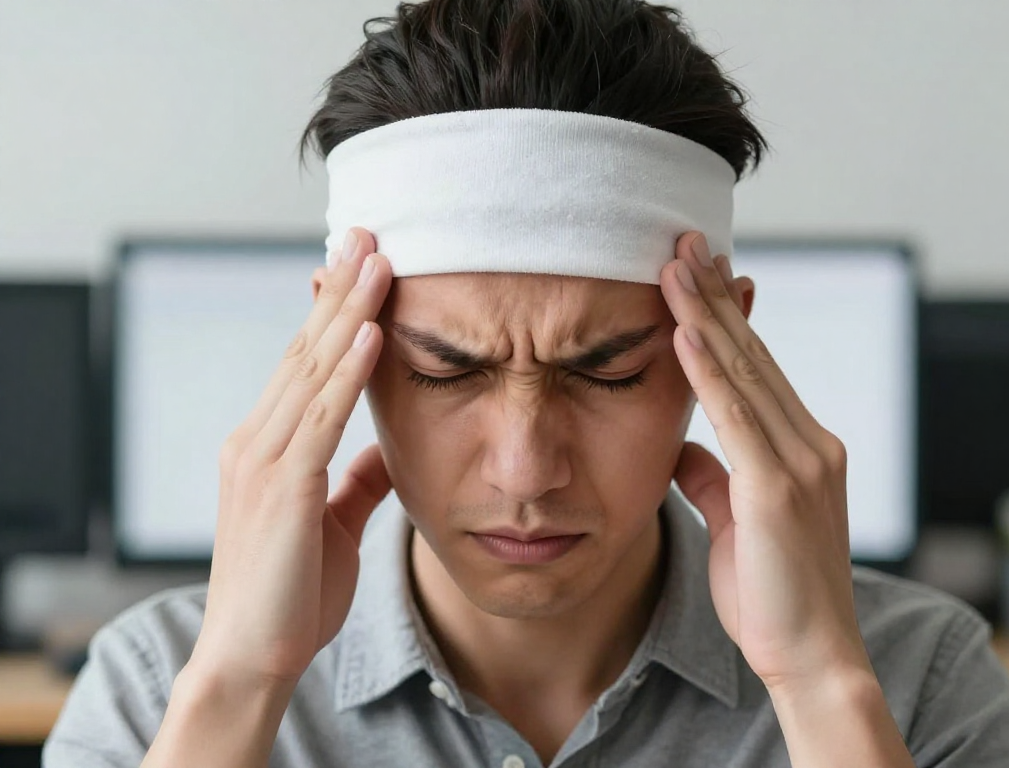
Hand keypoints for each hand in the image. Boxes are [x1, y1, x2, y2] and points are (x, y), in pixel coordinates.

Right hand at [189, 227, 393, 688]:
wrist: (254, 655)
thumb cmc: (291, 591)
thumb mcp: (331, 521)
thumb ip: (355, 479)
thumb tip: (385, 447)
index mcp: (267, 445)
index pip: (305, 362)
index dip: (334, 311)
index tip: (362, 266)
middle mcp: (257, 439)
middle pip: (307, 349)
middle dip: (342, 289)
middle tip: (370, 234)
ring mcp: (264, 460)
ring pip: (313, 369)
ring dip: (349, 311)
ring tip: (379, 260)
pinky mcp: (283, 488)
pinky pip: (321, 418)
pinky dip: (348, 371)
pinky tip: (372, 332)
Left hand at [659, 232, 869, 690]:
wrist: (809, 656)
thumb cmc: (771, 593)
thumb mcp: (734, 521)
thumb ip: (712, 478)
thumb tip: (683, 447)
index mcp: (799, 448)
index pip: (754, 366)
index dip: (724, 317)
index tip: (695, 274)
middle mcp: (808, 442)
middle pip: (751, 353)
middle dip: (713, 295)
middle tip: (681, 243)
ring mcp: (800, 461)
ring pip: (744, 371)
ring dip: (705, 314)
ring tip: (674, 264)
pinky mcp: (778, 487)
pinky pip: (737, 416)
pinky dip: (709, 371)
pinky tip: (685, 331)